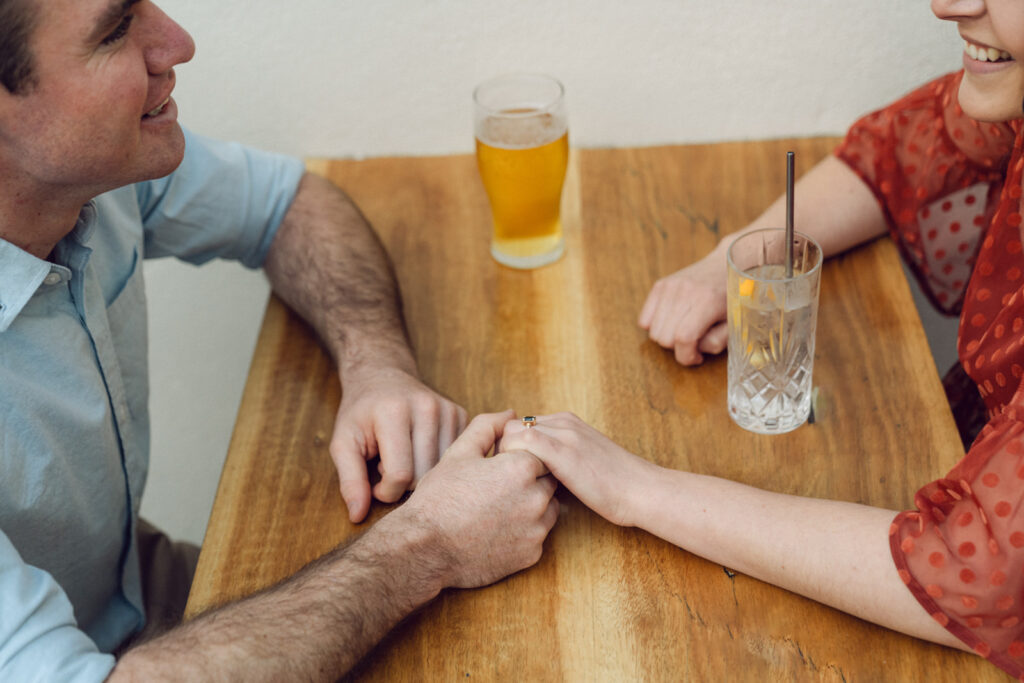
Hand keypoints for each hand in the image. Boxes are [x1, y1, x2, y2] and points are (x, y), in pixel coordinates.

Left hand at [330, 366, 467, 522]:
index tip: (375, 482)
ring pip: (442, 471)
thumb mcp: (343, 443)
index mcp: (394, 413)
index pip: (400, 476)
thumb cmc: (361, 413)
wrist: (383, 375)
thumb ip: (350, 480)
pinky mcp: (461, 414)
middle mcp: (426, 408)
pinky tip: (421, 450)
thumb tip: (357, 516)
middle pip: (423, 475)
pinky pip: (454, 457)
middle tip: (388, 466)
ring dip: (421, 474)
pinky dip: (436, 462)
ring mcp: (447, 410)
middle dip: (402, 483)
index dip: (385, 491)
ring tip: (405, 457)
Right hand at [397, 411, 559, 588]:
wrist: (425, 549)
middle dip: (530, 480)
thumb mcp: (459, 453)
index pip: (540, 452)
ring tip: (498, 508)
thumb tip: (511, 414)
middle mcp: (536, 498)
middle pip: (548, 480)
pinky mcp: (531, 555)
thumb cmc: (439, 498)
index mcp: (521, 468)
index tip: (500, 467)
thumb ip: (488, 427)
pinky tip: (498, 530)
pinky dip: (525, 532)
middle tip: (498, 488)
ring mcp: (535, 529)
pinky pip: (538, 536)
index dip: (520, 457)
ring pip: (548, 508)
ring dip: (532, 505)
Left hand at [499, 412, 656, 526]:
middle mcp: (562, 421)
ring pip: (511, 432)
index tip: (510, 474)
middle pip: (511, 426)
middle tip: (506, 481)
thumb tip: (534, 472)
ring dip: (505, 458)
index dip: (511, 449)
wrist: (640, 489)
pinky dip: (513, 463)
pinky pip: (521, 443)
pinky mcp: (562, 450)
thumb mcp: (582, 463)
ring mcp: (562, 433)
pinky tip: (521, 486)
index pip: (521, 425)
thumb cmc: (614, 486)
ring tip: (512, 485)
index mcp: (567, 422)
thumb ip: (560, 459)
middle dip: (503, 452)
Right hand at [638, 250, 728, 365]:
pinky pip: (644, 320)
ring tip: (683, 332)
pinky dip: (655, 327)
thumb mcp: (735, 323)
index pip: (683, 338)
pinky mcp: (660, 285)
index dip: (687, 356)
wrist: (728, 263)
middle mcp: (685, 292)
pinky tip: (672, 323)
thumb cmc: (734, 296)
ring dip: (667, 338)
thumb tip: (695, 351)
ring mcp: (669, 287)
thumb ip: (717, 342)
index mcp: (707, 302)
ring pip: (653, 331)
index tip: (697, 357)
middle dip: (678, 348)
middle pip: (664, 338)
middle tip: (693, 342)